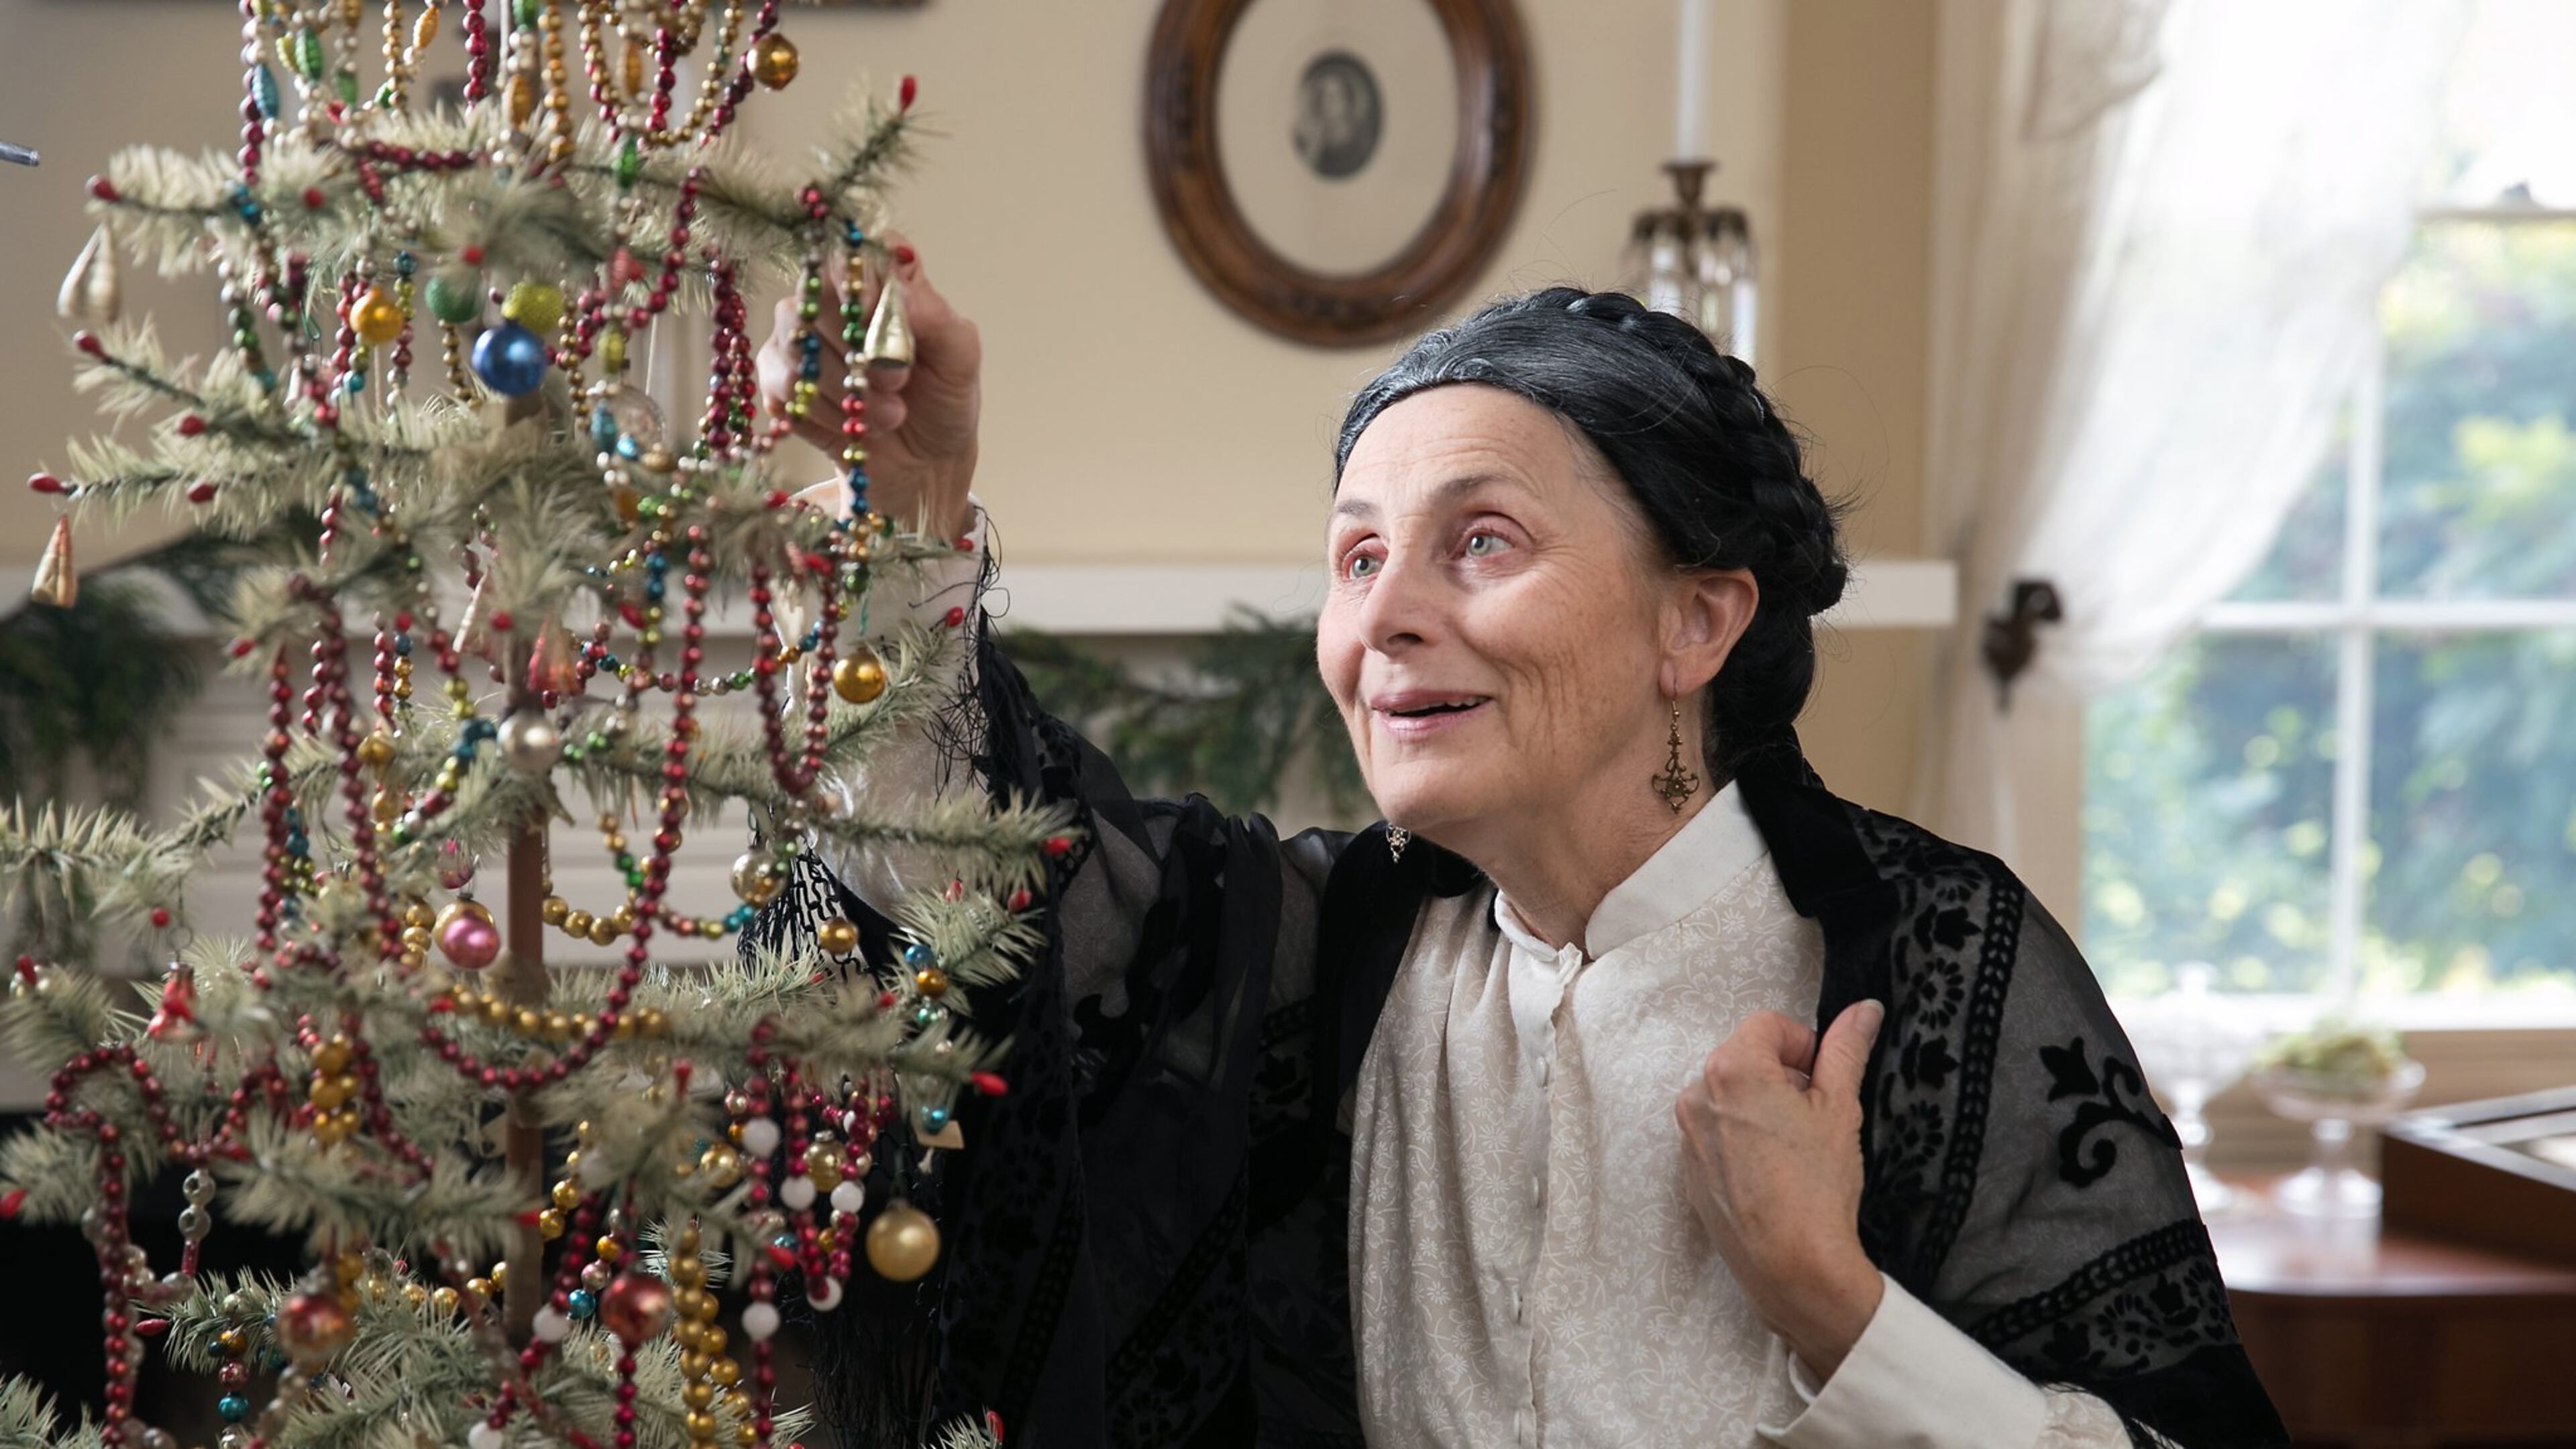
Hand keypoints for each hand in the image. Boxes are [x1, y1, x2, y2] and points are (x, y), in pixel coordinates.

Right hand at [754, 233, 981, 539]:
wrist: (923, 463)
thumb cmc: (944, 402)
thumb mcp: (960, 361)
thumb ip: (937, 319)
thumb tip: (899, 291)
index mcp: (881, 279)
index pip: (854, 252)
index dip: (865, 286)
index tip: (889, 326)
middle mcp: (834, 299)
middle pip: (816, 294)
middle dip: (857, 347)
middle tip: (897, 382)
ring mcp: (801, 337)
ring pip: (796, 341)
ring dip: (844, 387)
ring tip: (888, 417)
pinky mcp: (780, 378)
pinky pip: (784, 383)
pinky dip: (824, 411)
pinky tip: (855, 427)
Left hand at [1675, 1000, 1886, 1378]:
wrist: (1792, 1267)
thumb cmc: (1818, 1185)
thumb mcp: (1840, 1107)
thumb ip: (1846, 1049)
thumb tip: (1864, 1008)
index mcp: (1731, 1068)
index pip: (1768, 1025)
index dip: (1804, 1045)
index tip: (1823, 1078)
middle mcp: (1696, 1096)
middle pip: (1745, 1060)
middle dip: (1783, 1077)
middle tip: (1816, 1117)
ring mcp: (1687, 1137)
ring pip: (1731, 1099)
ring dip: (1763, 1109)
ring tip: (1797, 1150)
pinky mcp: (1690, 1172)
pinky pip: (1718, 1137)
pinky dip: (1745, 1142)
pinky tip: (1775, 1175)